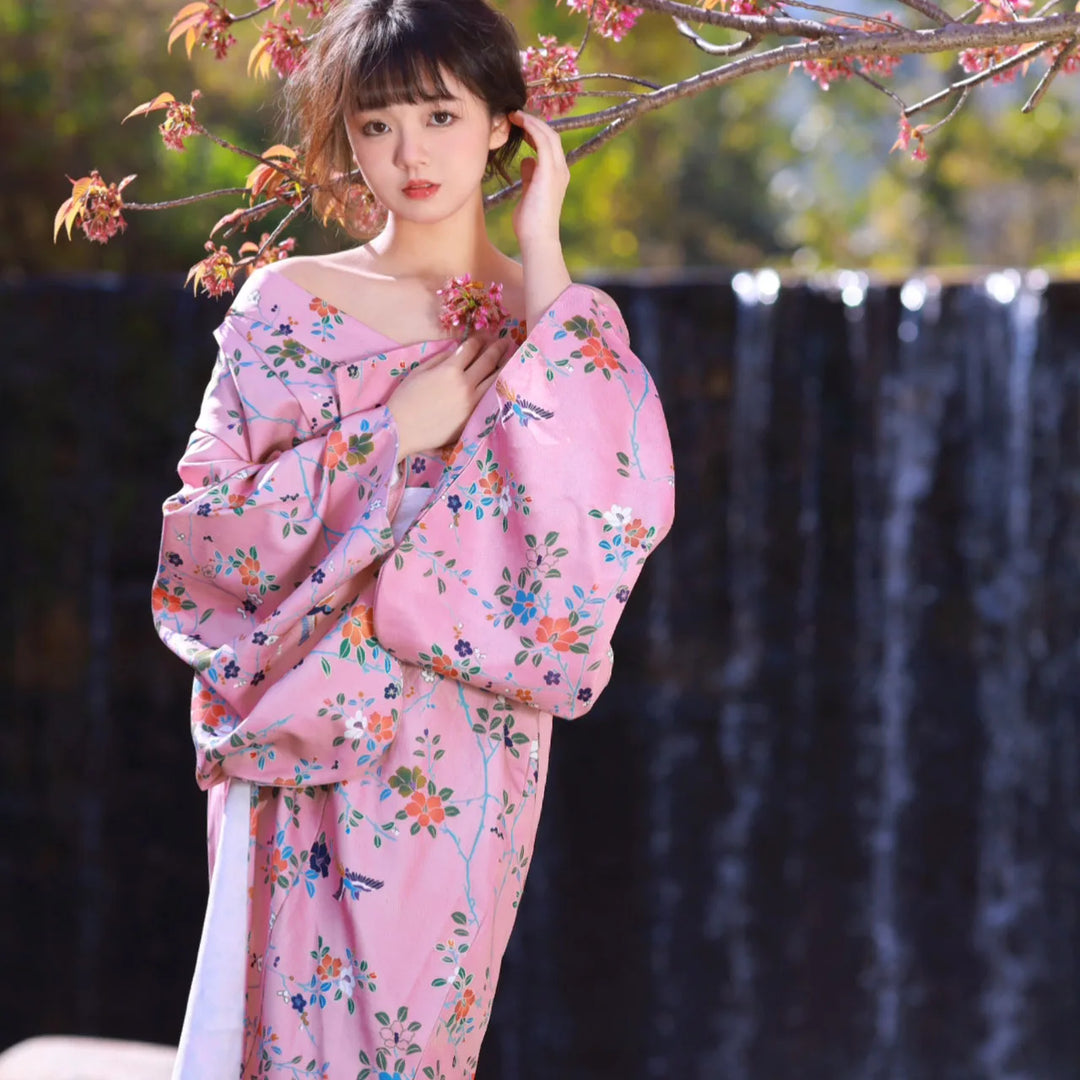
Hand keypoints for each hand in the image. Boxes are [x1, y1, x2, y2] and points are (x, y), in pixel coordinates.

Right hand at [385, 333, 512, 459]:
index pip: (471, 348)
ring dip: (504, 367)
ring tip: (510, 359)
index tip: (485, 335)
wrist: (402, 430)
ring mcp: (472, 403)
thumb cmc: (405, 399)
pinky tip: (502, 382)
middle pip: (488, 361)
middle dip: (498, 348)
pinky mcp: (473, 418)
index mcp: (450, 370)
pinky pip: (490, 399)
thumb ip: (441, 359)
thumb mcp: (419, 371)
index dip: (479, 339)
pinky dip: (497, 388)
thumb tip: (457, 352)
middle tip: (506, 341)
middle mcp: (465, 384)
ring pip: (495, 381)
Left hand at [508, 109, 569, 250]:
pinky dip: (531, 128)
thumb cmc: (531, 222)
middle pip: (552, 135)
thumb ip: (530, 176)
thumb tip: (527, 160)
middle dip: (534, 122)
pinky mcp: (549, 172)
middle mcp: (561, 169)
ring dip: (532, 122)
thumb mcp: (528, 193)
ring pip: (549, 134)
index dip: (536, 131)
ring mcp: (557, 170)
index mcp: (557, 175)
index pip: (550, 145)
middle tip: (515, 115)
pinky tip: (518, 122)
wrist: (537, 239)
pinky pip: (542, 141)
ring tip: (515, 115)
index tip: (519, 124)